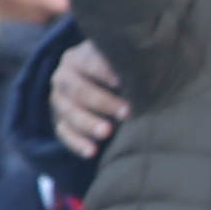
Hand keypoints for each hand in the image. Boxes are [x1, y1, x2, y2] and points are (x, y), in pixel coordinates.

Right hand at [50, 41, 129, 157]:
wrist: (105, 88)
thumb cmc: (122, 72)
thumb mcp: (125, 63)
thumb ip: (132, 64)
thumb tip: (151, 65)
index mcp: (77, 58)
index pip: (88, 62)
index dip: (104, 72)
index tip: (122, 82)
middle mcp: (63, 77)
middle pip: (78, 90)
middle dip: (102, 102)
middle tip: (126, 112)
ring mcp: (59, 101)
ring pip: (69, 113)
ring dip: (89, 124)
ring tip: (108, 133)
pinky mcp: (59, 122)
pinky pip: (64, 133)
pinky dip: (77, 143)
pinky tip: (92, 152)